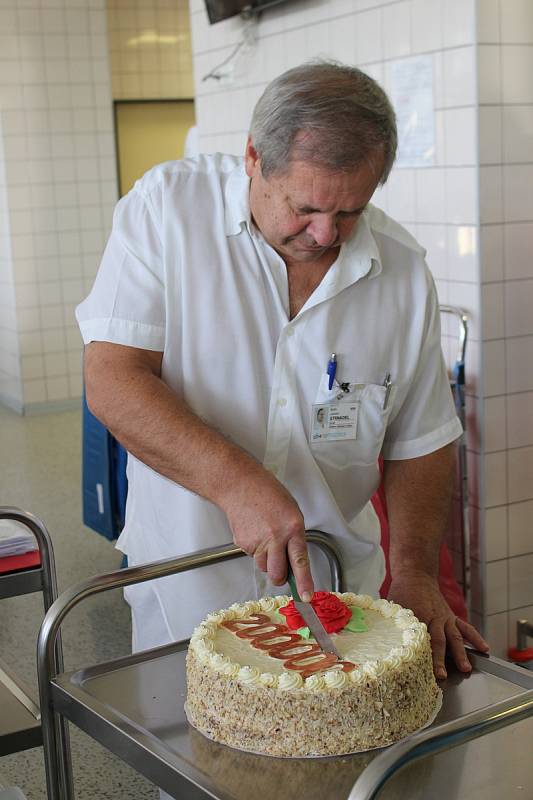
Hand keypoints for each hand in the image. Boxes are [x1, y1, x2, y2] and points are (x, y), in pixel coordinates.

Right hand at [219, 466, 313, 601]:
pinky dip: (254, 549)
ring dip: (266, 560)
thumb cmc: (267, 493)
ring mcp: (257, 541)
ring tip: (264, 538)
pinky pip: (251, 556)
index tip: (306, 596)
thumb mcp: (291, 511)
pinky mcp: (243, 543)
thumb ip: (294, 536)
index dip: (304, 582)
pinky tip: (254, 532)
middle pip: (277, 573)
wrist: (240, 485)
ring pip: (263, 567)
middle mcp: (276, 536)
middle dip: (279, 577)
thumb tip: (294, 560)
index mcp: (292, 526)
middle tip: (280, 571)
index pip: (300, 560)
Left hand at [387, 571, 488, 679]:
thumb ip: (392, 626)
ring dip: (460, 653)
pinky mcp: (451, 616)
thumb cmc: (401, 593)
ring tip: (466, 668)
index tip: (418, 671)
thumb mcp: (392, 608)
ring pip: (454, 636)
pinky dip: (475, 637)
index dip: (418, 656)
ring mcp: (444, 617)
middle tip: (442, 675)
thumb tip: (384, 645)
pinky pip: (465, 627)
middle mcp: (433, 618)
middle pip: (437, 641)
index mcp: (416, 616)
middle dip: (439, 659)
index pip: (417, 640)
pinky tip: (484, 647)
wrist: (415, 575)